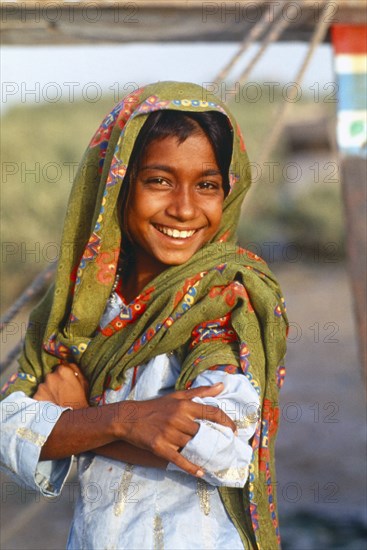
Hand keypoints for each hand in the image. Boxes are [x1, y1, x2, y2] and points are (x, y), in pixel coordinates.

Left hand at [33, 363, 88, 408]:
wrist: (71, 419)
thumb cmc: (81, 400)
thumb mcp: (84, 382)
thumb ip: (76, 369)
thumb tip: (68, 364)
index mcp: (63, 370)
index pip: (61, 367)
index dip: (65, 375)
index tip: (67, 381)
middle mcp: (50, 376)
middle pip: (52, 375)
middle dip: (56, 381)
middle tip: (62, 391)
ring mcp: (42, 386)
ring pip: (45, 385)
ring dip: (49, 390)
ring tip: (56, 399)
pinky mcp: (36, 396)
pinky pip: (40, 394)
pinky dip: (44, 398)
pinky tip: (50, 404)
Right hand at [113, 383, 235, 476]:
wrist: (129, 418)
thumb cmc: (156, 406)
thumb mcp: (178, 396)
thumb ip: (201, 392)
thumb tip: (221, 386)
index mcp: (184, 405)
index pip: (211, 412)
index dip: (226, 422)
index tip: (234, 430)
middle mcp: (177, 418)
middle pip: (202, 432)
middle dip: (214, 440)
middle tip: (225, 446)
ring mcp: (168, 433)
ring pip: (192, 445)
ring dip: (202, 452)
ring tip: (213, 458)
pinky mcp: (160, 447)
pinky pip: (179, 459)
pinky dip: (191, 467)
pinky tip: (201, 472)